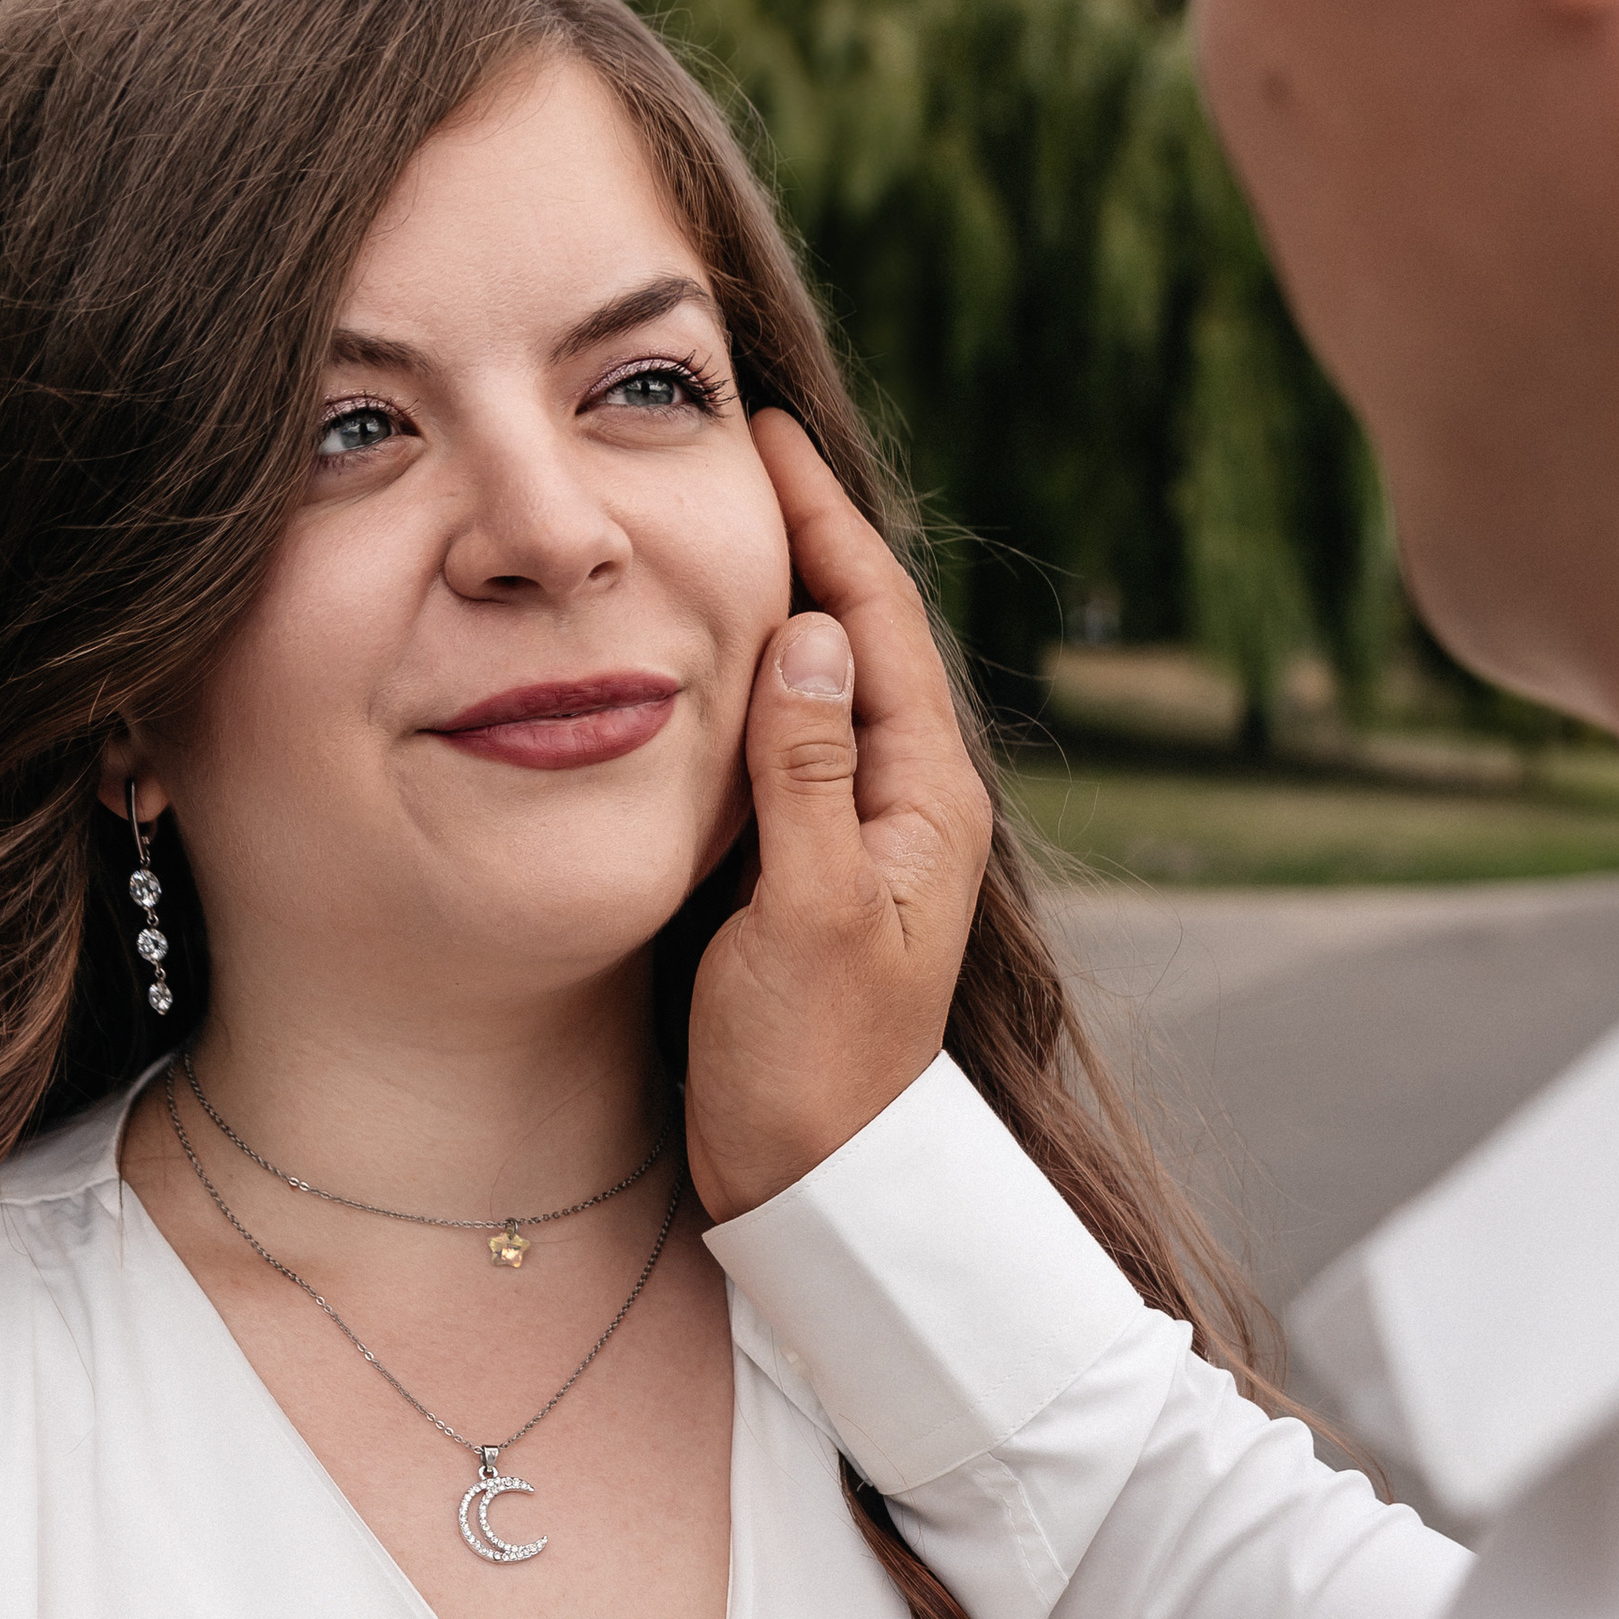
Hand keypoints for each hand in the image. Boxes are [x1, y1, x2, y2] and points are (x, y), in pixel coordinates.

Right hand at [682, 413, 995, 1222]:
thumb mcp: (808, 913)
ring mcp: (857, 834)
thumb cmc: (816, 1068)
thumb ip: (808, 772)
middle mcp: (906, 801)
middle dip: (799, 532)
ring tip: (708, 511)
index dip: (823, 517)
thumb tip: (813, 631)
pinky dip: (742, 675)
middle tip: (729, 441)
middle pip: (856, 630)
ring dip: (770, 594)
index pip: (881, 618)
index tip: (765, 432)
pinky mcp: (808, 869)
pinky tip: (690, 646)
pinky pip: (784, 740)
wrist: (815, 1187)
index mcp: (929, 798)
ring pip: (817, 680)